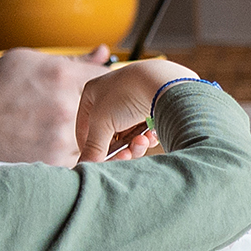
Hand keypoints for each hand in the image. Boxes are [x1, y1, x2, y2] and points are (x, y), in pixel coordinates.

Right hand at [0, 44, 114, 166]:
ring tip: (59, 128)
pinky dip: (69, 152)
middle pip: (104, 109)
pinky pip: (76, 157)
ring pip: (93, 136)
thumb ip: (73, 60)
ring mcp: (61, 137)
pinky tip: (52, 144)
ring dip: (85, 133)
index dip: (102, 82)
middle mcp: (66, 107)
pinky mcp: (53, 160)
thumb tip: (103, 53)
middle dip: (97, 110)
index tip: (95, 87)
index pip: (104, 77)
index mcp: (62, 76)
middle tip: (76, 111)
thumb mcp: (29, 61)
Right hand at [75, 58, 199, 161]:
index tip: (98, 164)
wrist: (165, 83)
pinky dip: (147, 137)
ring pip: (128, 137)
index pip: (84, 129)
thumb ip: (93, 147)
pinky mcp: (150, 109)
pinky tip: (152, 135)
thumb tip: (85, 166)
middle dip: (119, 149)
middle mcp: (111, 97)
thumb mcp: (102, 123)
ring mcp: (132, 103)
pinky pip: (144, 132)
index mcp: (93, 93)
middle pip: (109, 136)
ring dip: (134, 145)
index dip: (89, 148)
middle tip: (126, 156)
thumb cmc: (128, 95)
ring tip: (143, 142)